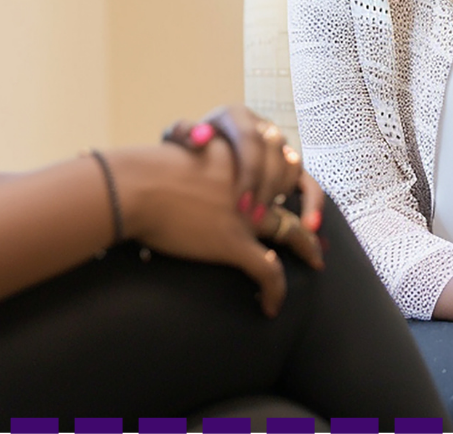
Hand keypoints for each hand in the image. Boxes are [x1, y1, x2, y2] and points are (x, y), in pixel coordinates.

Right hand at [109, 140, 307, 316]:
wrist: (137, 185)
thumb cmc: (148, 168)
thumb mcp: (185, 147)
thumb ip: (202, 150)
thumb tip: (197, 146)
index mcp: (242, 157)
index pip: (282, 164)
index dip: (293, 179)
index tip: (296, 190)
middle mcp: (251, 183)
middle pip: (293, 196)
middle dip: (307, 214)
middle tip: (314, 230)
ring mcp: (246, 215)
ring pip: (292, 233)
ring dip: (307, 249)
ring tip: (315, 261)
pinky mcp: (234, 243)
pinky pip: (268, 272)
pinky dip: (275, 291)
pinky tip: (270, 306)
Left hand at [172, 103, 323, 237]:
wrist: (193, 158)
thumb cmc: (184, 152)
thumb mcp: (177, 139)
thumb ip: (182, 133)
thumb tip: (199, 138)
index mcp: (235, 116)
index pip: (250, 140)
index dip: (249, 173)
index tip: (238, 206)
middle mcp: (261, 127)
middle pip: (274, 152)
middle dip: (265, 188)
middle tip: (252, 218)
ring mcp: (278, 147)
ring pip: (292, 164)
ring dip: (284, 195)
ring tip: (269, 221)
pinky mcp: (289, 166)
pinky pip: (308, 181)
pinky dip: (312, 203)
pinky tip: (309, 226)